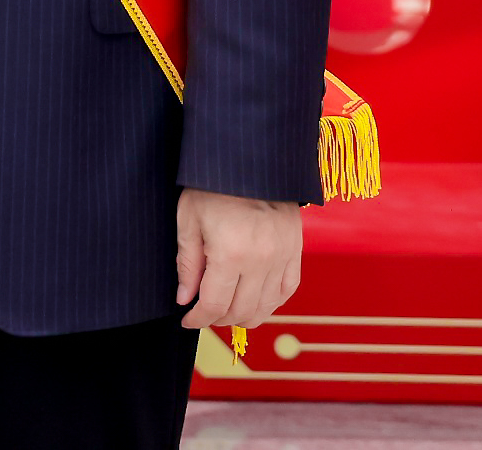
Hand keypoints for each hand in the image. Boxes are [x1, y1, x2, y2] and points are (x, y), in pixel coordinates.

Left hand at [175, 188, 300, 330]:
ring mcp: (283, 257)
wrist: (251, 161)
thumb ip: (187, 263)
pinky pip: (287, 291)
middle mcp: (262, 261)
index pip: (214, 304)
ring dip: (243, 315)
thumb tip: (185, 298)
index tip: (187, 320)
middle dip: (217, 318)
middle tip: (203, 311)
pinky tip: (254, 300)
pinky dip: (270, 303)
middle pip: (240, 311)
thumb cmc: (212, 186)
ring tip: (226, 308)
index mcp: (231, 253)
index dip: (197, 319)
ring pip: (265, 308)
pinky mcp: (296, 251)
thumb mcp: (189, 219)